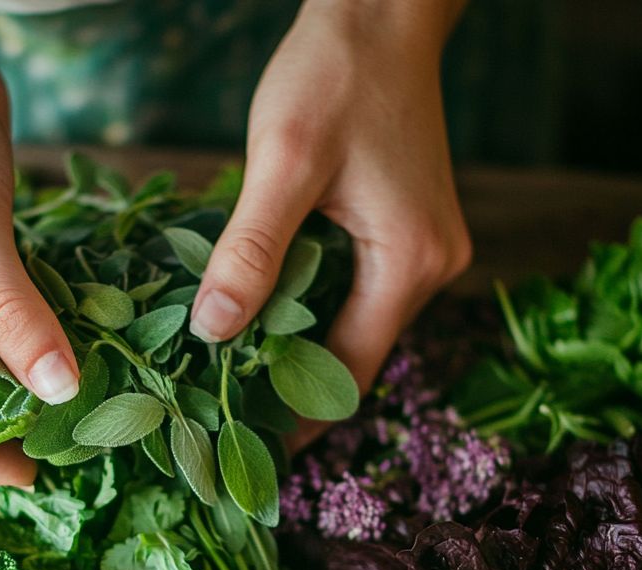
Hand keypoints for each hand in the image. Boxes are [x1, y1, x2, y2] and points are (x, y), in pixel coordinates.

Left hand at [189, 0, 471, 446]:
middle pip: (353, 358)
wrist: (382, 12)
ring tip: (226, 384)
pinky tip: (257, 323)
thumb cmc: (335, 75)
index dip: (296, 417)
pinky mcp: (403, 233)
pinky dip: (306, 315)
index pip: (350, 372)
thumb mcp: (283, 162)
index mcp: (408, 263)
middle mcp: (429, 269)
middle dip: (289, 392)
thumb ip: (250, 250)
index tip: (243, 453)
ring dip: (294, 354)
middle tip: (218, 422)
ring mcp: (420, 251)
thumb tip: (212, 334)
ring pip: (350, 328)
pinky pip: (351, 295)